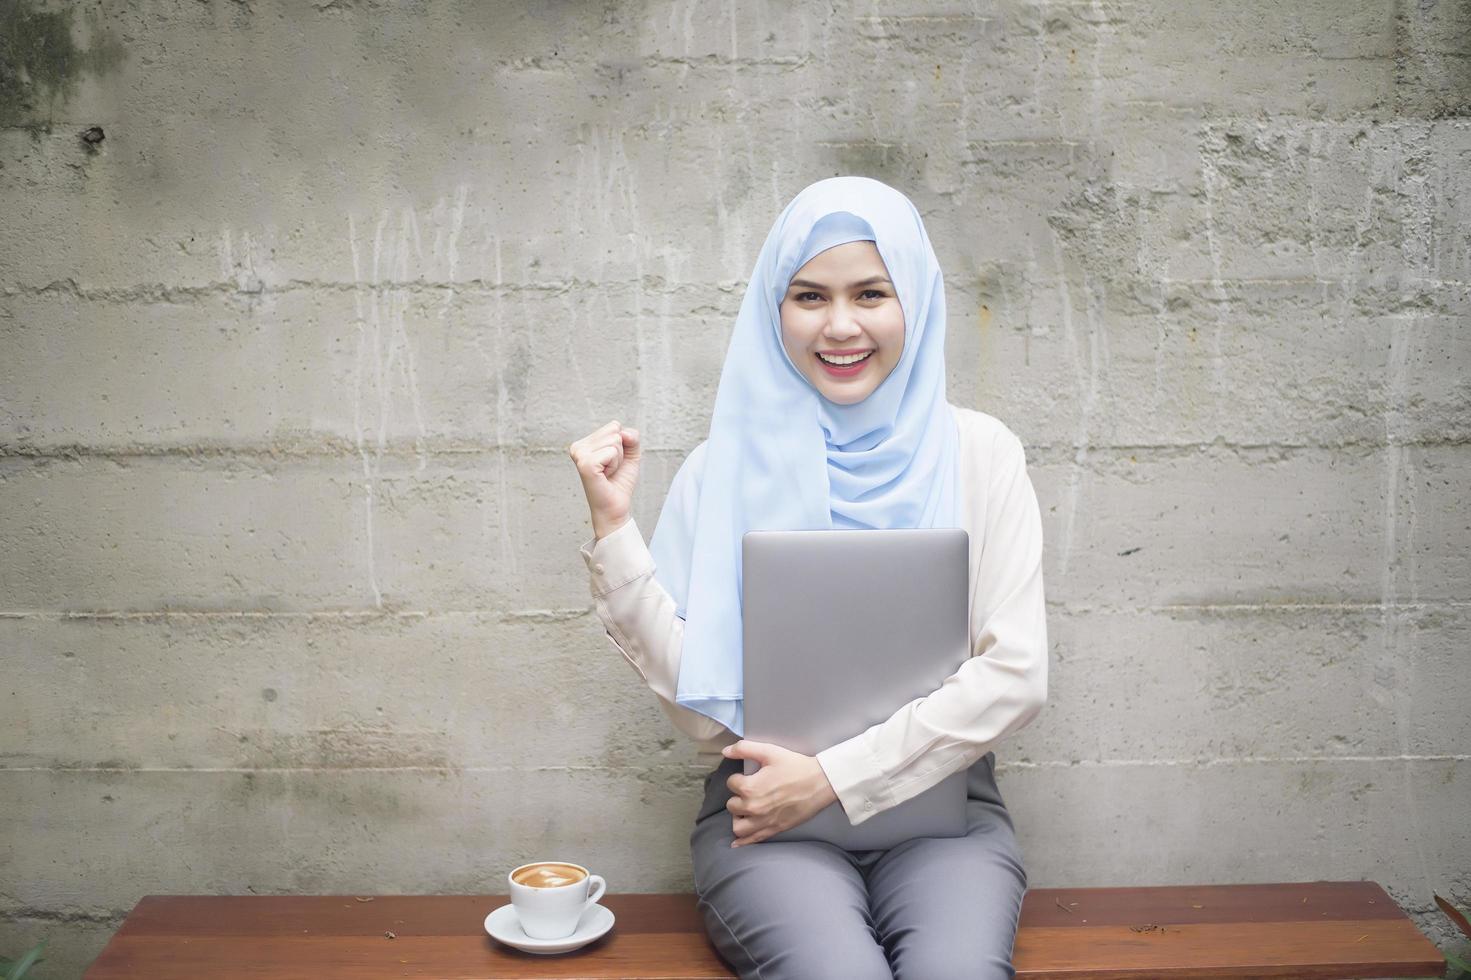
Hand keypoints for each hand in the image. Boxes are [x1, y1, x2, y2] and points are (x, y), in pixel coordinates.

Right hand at [568, 420, 640, 538]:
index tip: (612, 462)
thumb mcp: (630, 454)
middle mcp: (578, 447)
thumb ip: (631, 437)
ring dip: (618, 459)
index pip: (614, 426)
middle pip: (615, 431)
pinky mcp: (585, 464)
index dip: (622, 445)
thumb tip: (622, 432)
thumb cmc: (620, 481)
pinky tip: (606, 476)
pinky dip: (615, 464)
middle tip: (611, 469)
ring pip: (615, 440)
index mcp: (584, 443)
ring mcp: (580, 455)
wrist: (615, 507)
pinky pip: (612, 451)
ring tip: (608, 473)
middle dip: (621, 452)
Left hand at [721, 740, 838, 846]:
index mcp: (750, 788)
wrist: (819, 783)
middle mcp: (753, 807)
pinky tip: (738, 842)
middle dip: (737, 797)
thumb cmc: (795, 766)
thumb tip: (725, 751)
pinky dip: (742, 841)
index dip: (739, 778)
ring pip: (738, 827)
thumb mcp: (769, 752)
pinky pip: (752, 840)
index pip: (731, 784)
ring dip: (738, 818)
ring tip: (745, 810)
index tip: (750, 776)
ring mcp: (763, 821)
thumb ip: (744, 749)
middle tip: (748, 792)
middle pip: (731, 805)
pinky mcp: (774, 830)